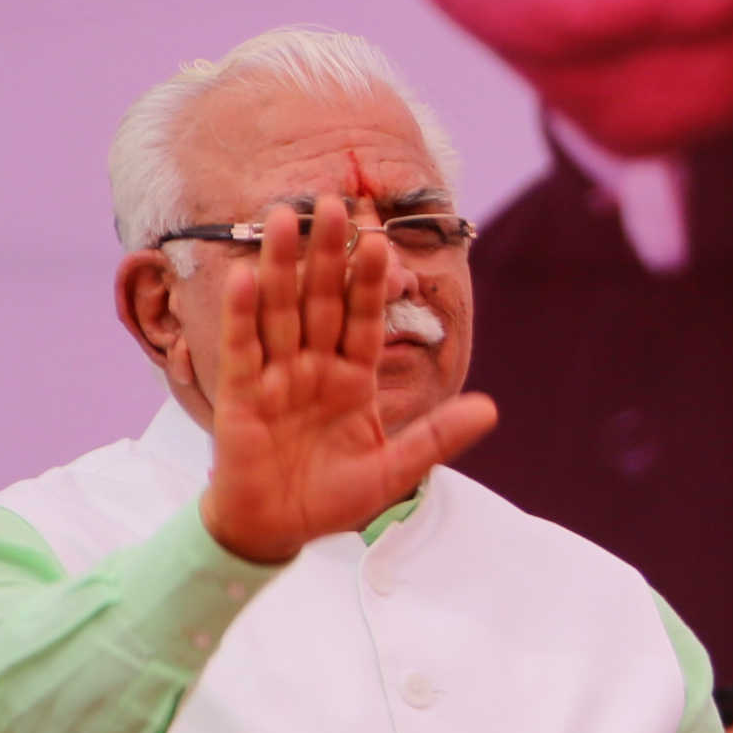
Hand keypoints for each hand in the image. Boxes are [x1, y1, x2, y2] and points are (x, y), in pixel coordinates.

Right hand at [197, 197, 496, 566]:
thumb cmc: (333, 497)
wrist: (277, 530)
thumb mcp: (394, 472)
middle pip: (321, 301)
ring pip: (280, 311)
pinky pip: (241, 348)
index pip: (366, 319)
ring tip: (285, 217)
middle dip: (327, 254)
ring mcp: (277, 377)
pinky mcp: (241, 396)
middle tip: (333, 201)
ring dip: (281, 266)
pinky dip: (241, 314)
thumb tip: (491, 409)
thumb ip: (437, 438)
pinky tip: (245, 275)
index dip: (372, 282)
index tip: (381, 240)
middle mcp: (315, 368)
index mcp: (354, 378)